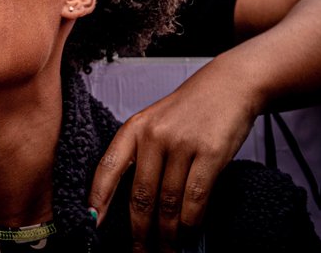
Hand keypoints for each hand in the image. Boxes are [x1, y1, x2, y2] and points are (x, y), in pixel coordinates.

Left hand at [89, 71, 257, 250]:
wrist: (229, 85)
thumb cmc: (190, 110)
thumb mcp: (155, 123)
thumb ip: (142, 154)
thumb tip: (133, 203)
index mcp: (134, 128)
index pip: (108, 167)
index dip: (98, 198)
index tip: (90, 222)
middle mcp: (154, 135)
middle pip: (140, 195)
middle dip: (140, 232)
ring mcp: (182, 144)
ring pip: (167, 202)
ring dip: (167, 234)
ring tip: (166, 250)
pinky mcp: (210, 153)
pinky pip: (195, 198)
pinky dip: (190, 222)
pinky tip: (188, 231)